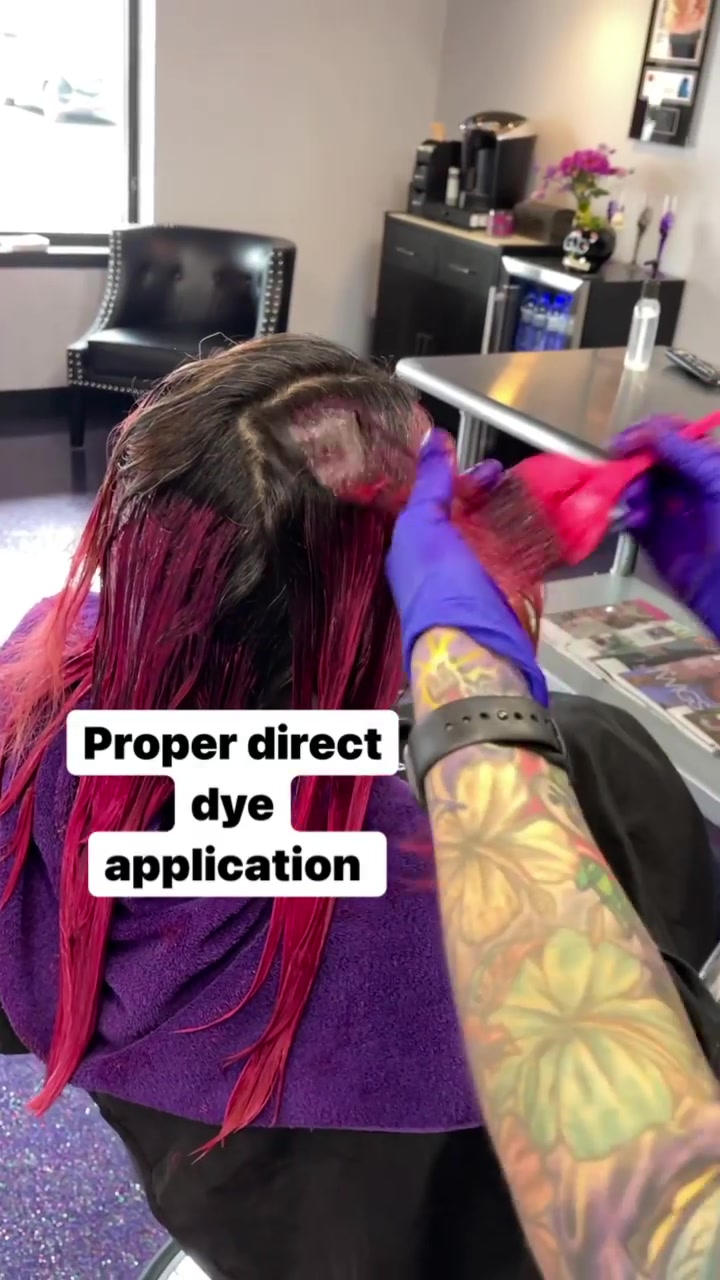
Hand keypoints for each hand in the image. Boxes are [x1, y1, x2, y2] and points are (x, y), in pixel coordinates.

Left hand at [386, 430, 547, 703]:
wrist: (475, 655)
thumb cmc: (441, 592)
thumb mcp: (425, 526)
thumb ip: (429, 483)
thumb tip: (429, 437)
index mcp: (413, 548)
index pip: (434, 502)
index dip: (458, 478)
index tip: (488, 464)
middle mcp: (440, 565)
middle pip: (465, 518)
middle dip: (488, 494)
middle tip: (510, 477)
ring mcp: (473, 583)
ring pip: (492, 537)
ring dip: (511, 514)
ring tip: (533, 496)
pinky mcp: (504, 600)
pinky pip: (517, 562)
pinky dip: (531, 542)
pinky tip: (546, 529)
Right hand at [613, 418, 719, 640]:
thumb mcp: (716, 481)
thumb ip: (686, 453)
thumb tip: (652, 432)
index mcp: (707, 465)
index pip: (672, 436)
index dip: (648, 434)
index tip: (625, 442)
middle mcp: (687, 485)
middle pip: (648, 461)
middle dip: (631, 464)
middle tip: (619, 471)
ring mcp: (670, 513)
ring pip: (635, 489)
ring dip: (626, 490)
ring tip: (629, 501)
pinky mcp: (655, 541)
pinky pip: (631, 520)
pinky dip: (624, 517)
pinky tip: (629, 519)